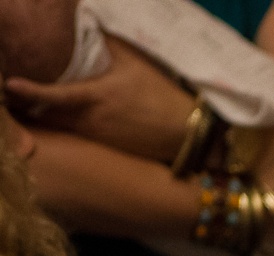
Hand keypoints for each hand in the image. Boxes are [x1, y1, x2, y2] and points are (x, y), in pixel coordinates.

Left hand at [6, 37, 193, 163]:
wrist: (189, 133)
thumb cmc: (163, 95)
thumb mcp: (137, 63)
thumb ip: (110, 44)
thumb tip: (91, 23)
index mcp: (96, 98)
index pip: (54, 95)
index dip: (29, 90)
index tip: (10, 84)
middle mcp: (92, 121)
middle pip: (47, 116)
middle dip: (29, 106)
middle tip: (14, 95)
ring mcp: (98, 138)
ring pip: (60, 128)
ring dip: (45, 117)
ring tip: (31, 105)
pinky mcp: (107, 148)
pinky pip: (77, 137)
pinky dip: (65, 127)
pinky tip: (60, 119)